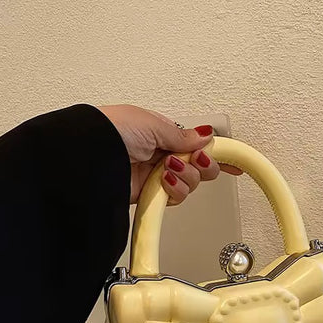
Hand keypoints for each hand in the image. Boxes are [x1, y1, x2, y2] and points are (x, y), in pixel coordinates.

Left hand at [98, 104, 240, 203]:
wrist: (88, 157)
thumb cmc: (111, 131)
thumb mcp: (153, 124)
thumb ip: (183, 135)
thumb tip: (205, 136)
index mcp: (164, 133)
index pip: (197, 144)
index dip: (217, 152)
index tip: (234, 160)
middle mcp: (163, 155)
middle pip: (201, 167)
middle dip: (202, 164)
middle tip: (194, 159)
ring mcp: (159, 176)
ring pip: (191, 184)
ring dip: (186, 177)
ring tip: (168, 170)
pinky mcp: (153, 195)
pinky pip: (176, 197)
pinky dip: (175, 190)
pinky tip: (165, 182)